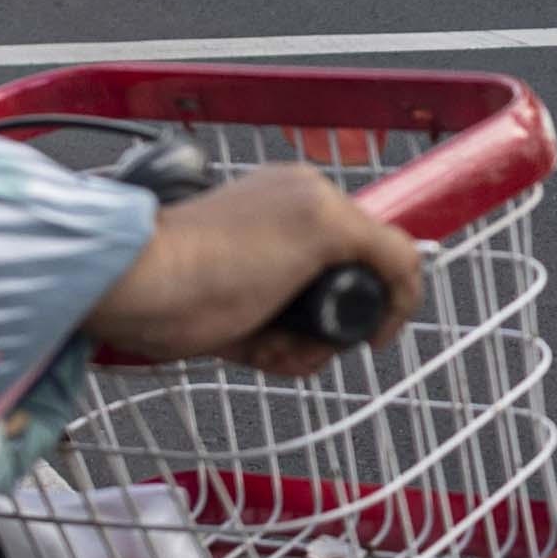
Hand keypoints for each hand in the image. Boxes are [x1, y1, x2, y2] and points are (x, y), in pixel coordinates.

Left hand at [82, 166, 424, 375]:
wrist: (149, 292)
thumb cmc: (222, 253)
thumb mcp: (322, 229)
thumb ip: (381, 243)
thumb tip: (407, 274)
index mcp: (314, 200)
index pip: (381, 247)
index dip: (390, 293)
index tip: (380, 330)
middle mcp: (292, 233)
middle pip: (350, 297)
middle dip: (337, 329)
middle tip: (315, 340)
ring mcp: (266, 276)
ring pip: (319, 328)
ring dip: (306, 348)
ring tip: (276, 346)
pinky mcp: (241, 314)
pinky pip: (284, 344)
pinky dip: (279, 357)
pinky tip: (259, 353)